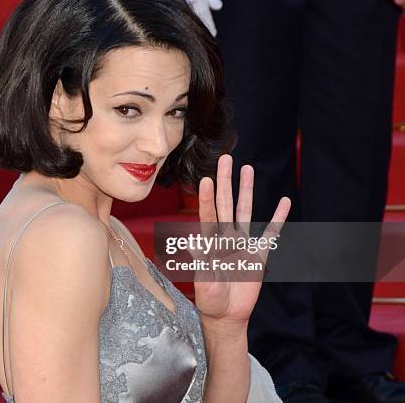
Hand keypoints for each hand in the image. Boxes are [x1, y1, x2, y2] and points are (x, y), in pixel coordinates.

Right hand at [150, 0, 222, 35]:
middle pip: (190, 15)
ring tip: (188, 33)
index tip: (213, 34)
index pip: (203, 11)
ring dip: (183, 22)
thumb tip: (217, 7)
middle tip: (201, 38)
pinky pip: (166, 4)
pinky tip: (173, 21)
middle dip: (196, 26)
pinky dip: (171, 13)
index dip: (208, 24)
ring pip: (177, 12)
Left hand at [193, 155, 290, 326]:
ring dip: (247, 191)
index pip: (208, 215)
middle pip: (226, 204)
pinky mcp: (258, 255)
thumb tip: (192, 243)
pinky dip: (277, 219)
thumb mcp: (202, 280)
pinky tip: (283, 202)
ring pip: (245, 211)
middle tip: (226, 159)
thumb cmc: (209, 299)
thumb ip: (201, 261)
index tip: (206, 179)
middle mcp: (225, 238)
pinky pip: (270, 234)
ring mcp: (242, 244)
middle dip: (226, 182)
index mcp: (210, 243)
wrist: (226, 315)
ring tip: (248, 169)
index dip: (207, 198)